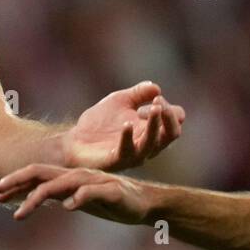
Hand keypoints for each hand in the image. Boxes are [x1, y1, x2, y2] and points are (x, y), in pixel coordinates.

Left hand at [0, 165, 151, 222]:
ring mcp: (94, 182)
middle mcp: (78, 175)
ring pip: (62, 184)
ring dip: (38, 196)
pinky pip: (91, 193)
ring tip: (20, 212)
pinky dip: (78, 198)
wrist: (146, 203)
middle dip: (17, 181)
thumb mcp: (80, 200)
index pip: (37, 174)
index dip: (15, 181)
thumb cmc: (111, 202)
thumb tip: (36, 200)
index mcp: (69, 178)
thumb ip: (60, 197)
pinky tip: (67, 208)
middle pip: (42, 173)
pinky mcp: (111, 191)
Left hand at [64, 81, 184, 170]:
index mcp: (152, 130)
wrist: (74, 142)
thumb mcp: (121, 101)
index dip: (170, 108)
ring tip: (150, 109)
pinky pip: (127, 151)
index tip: (154, 98)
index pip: (175, 122)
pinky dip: (128, 136)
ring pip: (153, 143)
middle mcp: (147, 145)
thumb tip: (156, 88)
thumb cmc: (100, 123)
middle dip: (169, 117)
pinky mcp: (117, 161)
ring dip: (154, 125)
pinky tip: (126, 124)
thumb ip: (138, 93)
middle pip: (172, 134)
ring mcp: (133, 154)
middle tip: (158, 103)